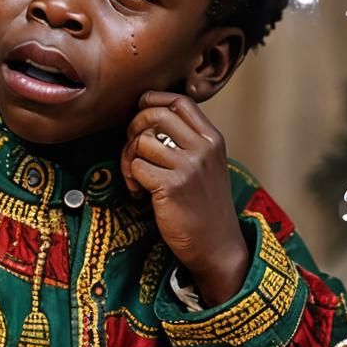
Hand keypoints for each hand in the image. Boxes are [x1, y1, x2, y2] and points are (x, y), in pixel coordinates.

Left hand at [121, 91, 249, 306]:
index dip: (155, 99)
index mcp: (212, 139)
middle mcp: (202, 148)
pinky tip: (140, 193)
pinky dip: (131, 179)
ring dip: (129, 158)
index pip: (180, 101)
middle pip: (156, 115)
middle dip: (135, 126)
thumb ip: (188, 139)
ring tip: (137, 177)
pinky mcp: (171, 186)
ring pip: (142, 141)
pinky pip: (136, 167)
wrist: (217, 246)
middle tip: (133, 146)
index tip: (141, 108)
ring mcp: (188, 166)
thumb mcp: (208, 164)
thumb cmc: (205, 204)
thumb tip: (150, 114)